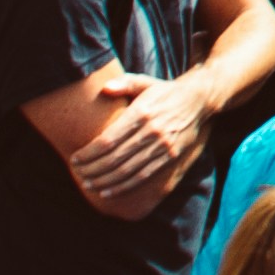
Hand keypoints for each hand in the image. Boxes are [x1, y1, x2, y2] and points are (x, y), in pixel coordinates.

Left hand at [65, 68, 206, 213]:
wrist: (199, 100)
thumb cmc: (165, 92)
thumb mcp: (146, 82)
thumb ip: (125, 83)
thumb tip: (104, 88)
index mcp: (142, 113)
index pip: (108, 140)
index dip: (89, 153)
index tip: (75, 159)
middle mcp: (152, 131)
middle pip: (114, 158)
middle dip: (92, 169)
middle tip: (78, 174)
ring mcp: (162, 145)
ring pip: (127, 171)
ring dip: (104, 181)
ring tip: (88, 184)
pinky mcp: (170, 156)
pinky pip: (143, 176)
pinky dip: (123, 187)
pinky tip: (108, 191)